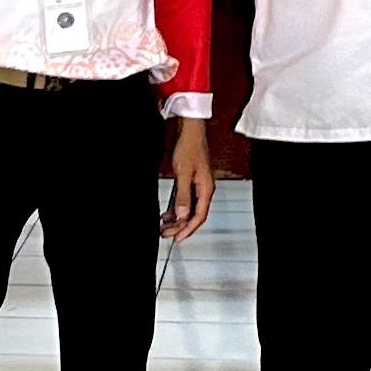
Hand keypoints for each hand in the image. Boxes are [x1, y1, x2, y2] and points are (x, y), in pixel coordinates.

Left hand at [161, 118, 214, 240]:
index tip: (177, 238)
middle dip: (180, 226)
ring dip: (177, 218)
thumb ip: (183, 196)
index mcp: (206, 189)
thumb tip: (182, 214)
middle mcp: (204, 189)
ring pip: (189, 208)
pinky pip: (186, 200)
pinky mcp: (191, 181)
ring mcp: (198, 185)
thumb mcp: (183, 174)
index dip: (188, 229)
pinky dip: (177, 208)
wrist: (190, 132)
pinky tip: (168, 213)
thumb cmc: (190, 148)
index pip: (199, 216)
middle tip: (166, 234)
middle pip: (194, 215)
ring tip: (164, 226)